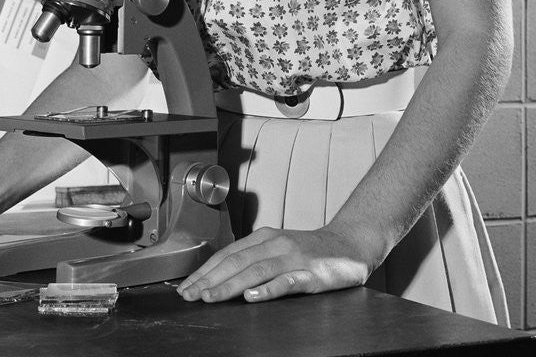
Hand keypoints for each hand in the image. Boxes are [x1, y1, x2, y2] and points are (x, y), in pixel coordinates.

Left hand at [176, 225, 371, 303]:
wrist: (349, 244)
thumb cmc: (310, 251)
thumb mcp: (278, 249)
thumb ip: (254, 259)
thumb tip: (220, 276)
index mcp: (263, 238)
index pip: (227, 254)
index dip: (204, 271)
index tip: (185, 287)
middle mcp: (275, 244)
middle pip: (235, 262)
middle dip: (209, 280)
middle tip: (188, 296)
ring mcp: (293, 258)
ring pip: (255, 271)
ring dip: (229, 285)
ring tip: (210, 298)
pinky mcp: (311, 274)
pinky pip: (286, 282)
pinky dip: (267, 289)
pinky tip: (252, 296)